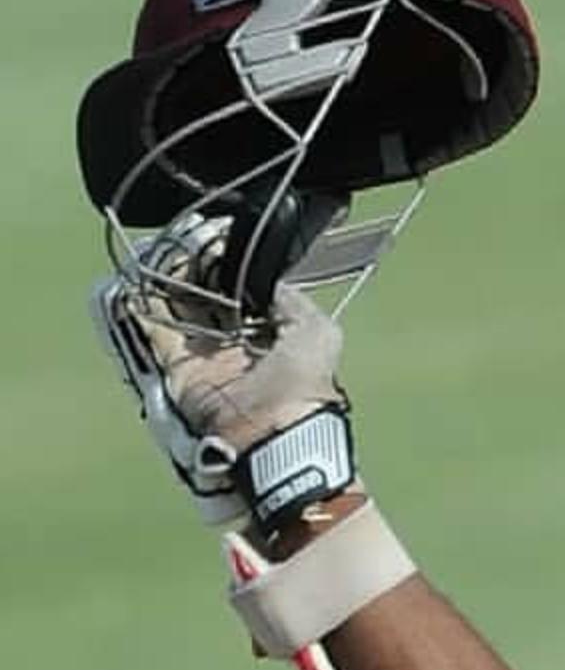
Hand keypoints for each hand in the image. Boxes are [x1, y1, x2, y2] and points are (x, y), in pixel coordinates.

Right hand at [93, 223, 354, 530]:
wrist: (272, 432)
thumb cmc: (304, 384)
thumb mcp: (319, 333)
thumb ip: (294, 302)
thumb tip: (272, 279)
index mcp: (270, 335)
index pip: (243, 291)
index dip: (231, 264)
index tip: (221, 237)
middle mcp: (234, 344)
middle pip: (206, 295)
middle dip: (198, 267)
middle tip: (190, 236)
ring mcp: (203, 356)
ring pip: (178, 307)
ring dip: (170, 278)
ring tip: (168, 246)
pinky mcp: (176, 369)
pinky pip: (153, 330)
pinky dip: (143, 304)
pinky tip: (140, 274)